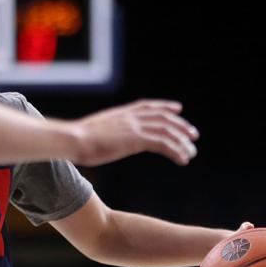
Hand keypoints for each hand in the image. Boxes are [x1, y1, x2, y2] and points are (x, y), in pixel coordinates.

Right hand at [72, 99, 198, 166]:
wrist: (73, 139)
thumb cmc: (76, 140)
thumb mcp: (92, 132)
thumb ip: (103, 133)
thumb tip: (99, 140)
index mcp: (120, 113)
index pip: (147, 106)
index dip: (165, 107)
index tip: (178, 109)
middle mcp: (130, 117)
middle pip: (163, 117)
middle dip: (180, 125)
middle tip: (193, 135)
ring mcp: (134, 126)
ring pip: (167, 130)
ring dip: (181, 141)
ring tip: (191, 152)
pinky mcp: (136, 139)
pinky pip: (163, 144)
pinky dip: (175, 151)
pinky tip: (183, 160)